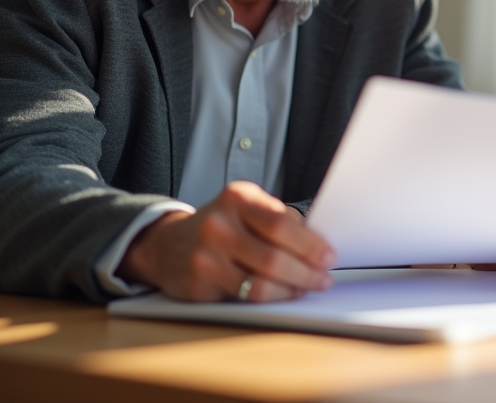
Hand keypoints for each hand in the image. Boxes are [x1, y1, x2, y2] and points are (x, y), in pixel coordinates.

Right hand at [120, 181, 335, 301]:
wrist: (167, 244)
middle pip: (273, 256)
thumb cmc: (220, 226)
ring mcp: (205, 256)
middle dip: (306, 272)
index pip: (281, 223)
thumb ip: (278, 219)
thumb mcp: (246, 207)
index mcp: (237, 198)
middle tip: (323, 278)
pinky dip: (272, 298)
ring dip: (292, 289)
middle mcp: (218, 224)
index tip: (329, 255)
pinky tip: (283, 294)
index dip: (310, 244)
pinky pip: (244, 298)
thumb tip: (319, 244)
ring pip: (260, 283)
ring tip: (306, 287)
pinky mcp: (198, 284)